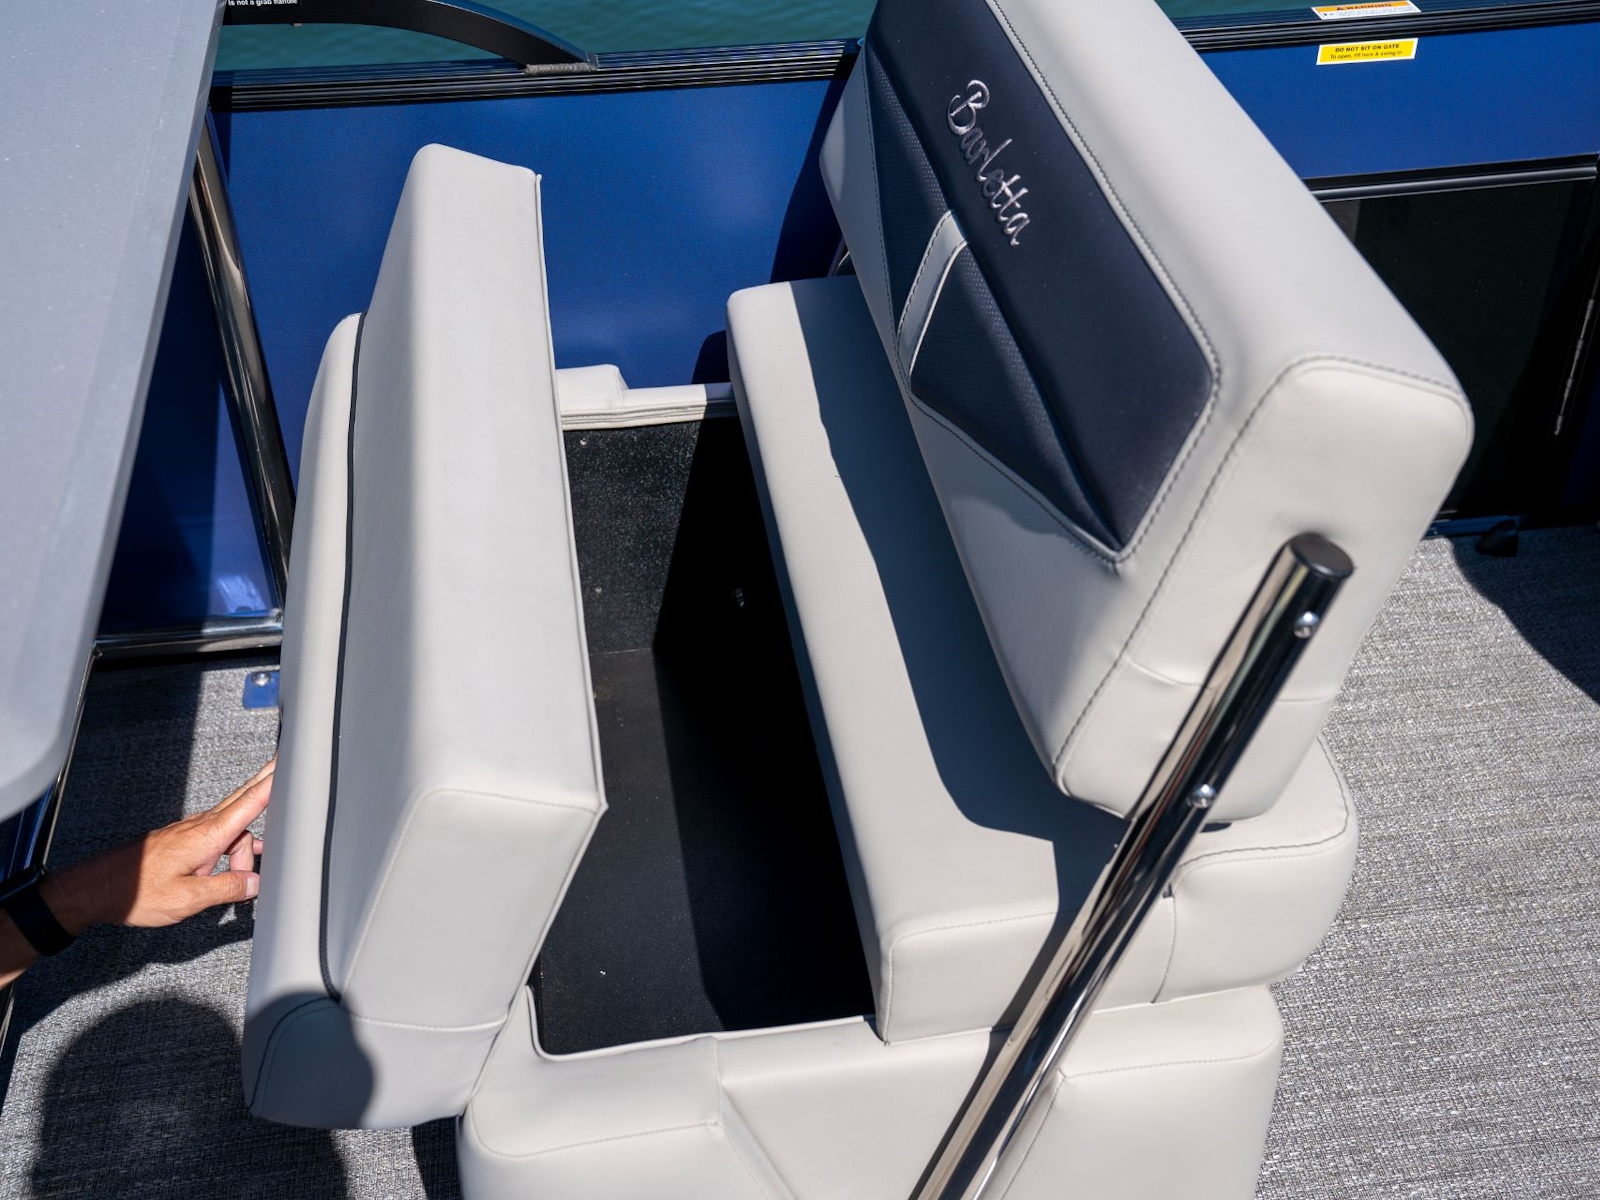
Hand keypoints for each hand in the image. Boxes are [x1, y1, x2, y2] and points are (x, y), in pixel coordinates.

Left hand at [42, 759, 273, 933]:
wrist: (96, 888)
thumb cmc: (136, 891)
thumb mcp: (188, 899)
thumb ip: (226, 889)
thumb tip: (255, 884)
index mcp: (207, 836)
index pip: (250, 802)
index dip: (273, 781)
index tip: (289, 762)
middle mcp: (201, 827)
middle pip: (245, 803)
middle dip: (266, 784)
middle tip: (284, 763)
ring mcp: (191, 833)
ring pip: (233, 830)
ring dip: (244, 849)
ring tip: (244, 879)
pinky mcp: (184, 842)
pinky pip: (218, 839)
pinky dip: (230, 849)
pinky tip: (231, 869)